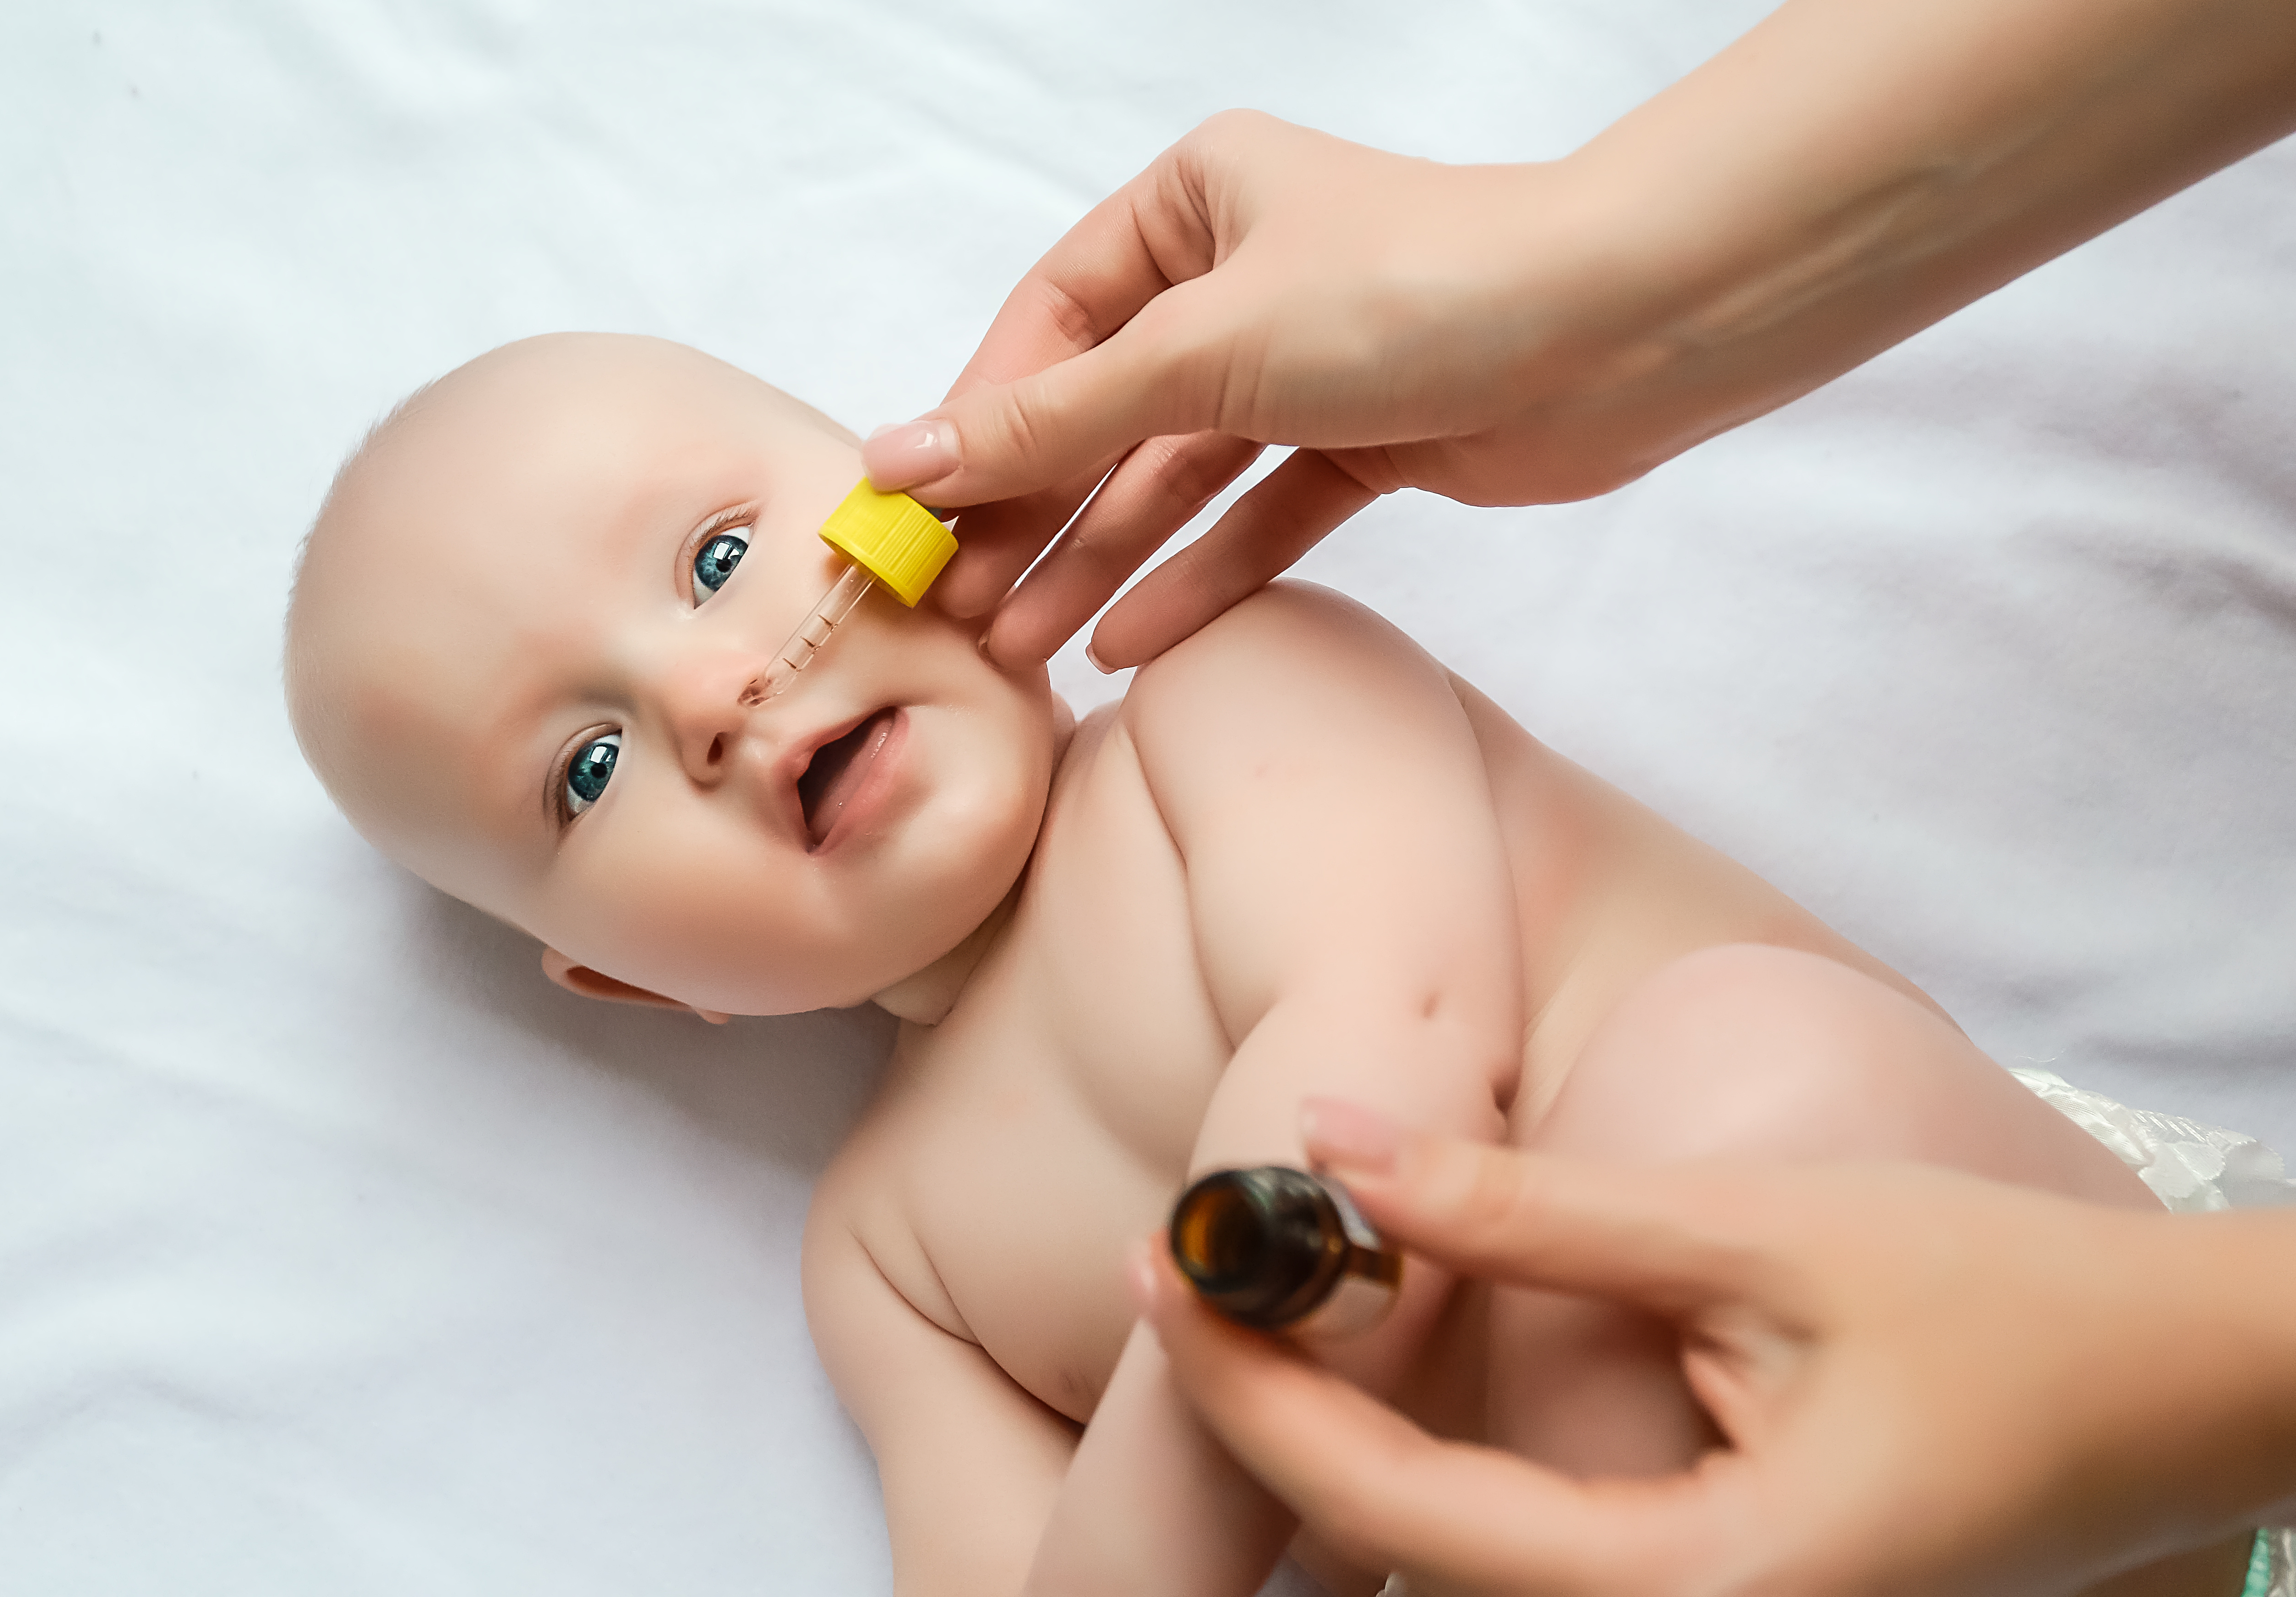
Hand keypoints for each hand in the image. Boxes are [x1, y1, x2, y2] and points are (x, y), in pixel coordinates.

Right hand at [870, 0, 2295, 672]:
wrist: (1620, 328)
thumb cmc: (1413, 291)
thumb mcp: (1205, 348)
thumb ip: (1057, 418)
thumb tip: (908, 461)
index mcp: (1192, 206)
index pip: (1049, 326)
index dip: (980, 427)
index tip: (916, 520)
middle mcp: (1239, 280)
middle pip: (1105, 410)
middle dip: (1034, 513)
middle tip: (961, 615)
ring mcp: (1301, 365)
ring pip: (1175, 475)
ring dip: (1102, 559)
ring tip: (1028, 652)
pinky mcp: (1362, 442)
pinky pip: (1255, 515)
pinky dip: (1200, 574)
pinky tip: (1133, 643)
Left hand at [1133, 1101, 2295, 1596]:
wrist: (2175, 1393)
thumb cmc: (2000, 1307)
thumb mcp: (1757, 1238)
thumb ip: (1535, 1211)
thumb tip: (1332, 1143)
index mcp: (1693, 1591)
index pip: (1395, 1507)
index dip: (1255, 1385)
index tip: (1163, 1262)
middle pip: (1403, 1553)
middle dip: (1273, 1416)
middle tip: (1183, 1269)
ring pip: (1453, 1562)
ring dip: (1337, 1441)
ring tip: (1248, 1301)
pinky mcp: (1711, 1595)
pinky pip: (1524, 1555)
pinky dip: (1427, 1466)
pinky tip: (1376, 1368)